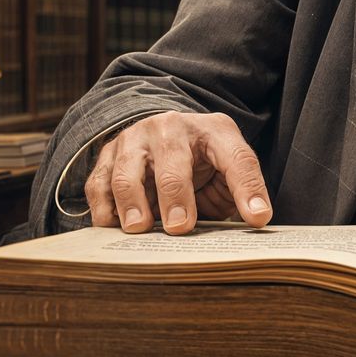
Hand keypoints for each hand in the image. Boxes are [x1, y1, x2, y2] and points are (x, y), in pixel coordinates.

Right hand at [84, 111, 271, 234]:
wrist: (162, 132)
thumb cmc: (202, 158)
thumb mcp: (228, 168)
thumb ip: (239, 191)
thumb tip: (255, 221)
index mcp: (213, 131)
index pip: (237, 158)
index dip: (248, 189)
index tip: (257, 217)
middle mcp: (171, 128)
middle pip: (172, 162)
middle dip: (175, 195)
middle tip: (179, 227)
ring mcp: (135, 139)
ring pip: (127, 171)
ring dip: (133, 201)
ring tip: (140, 228)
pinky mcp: (108, 155)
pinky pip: (98, 183)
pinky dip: (104, 208)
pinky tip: (113, 228)